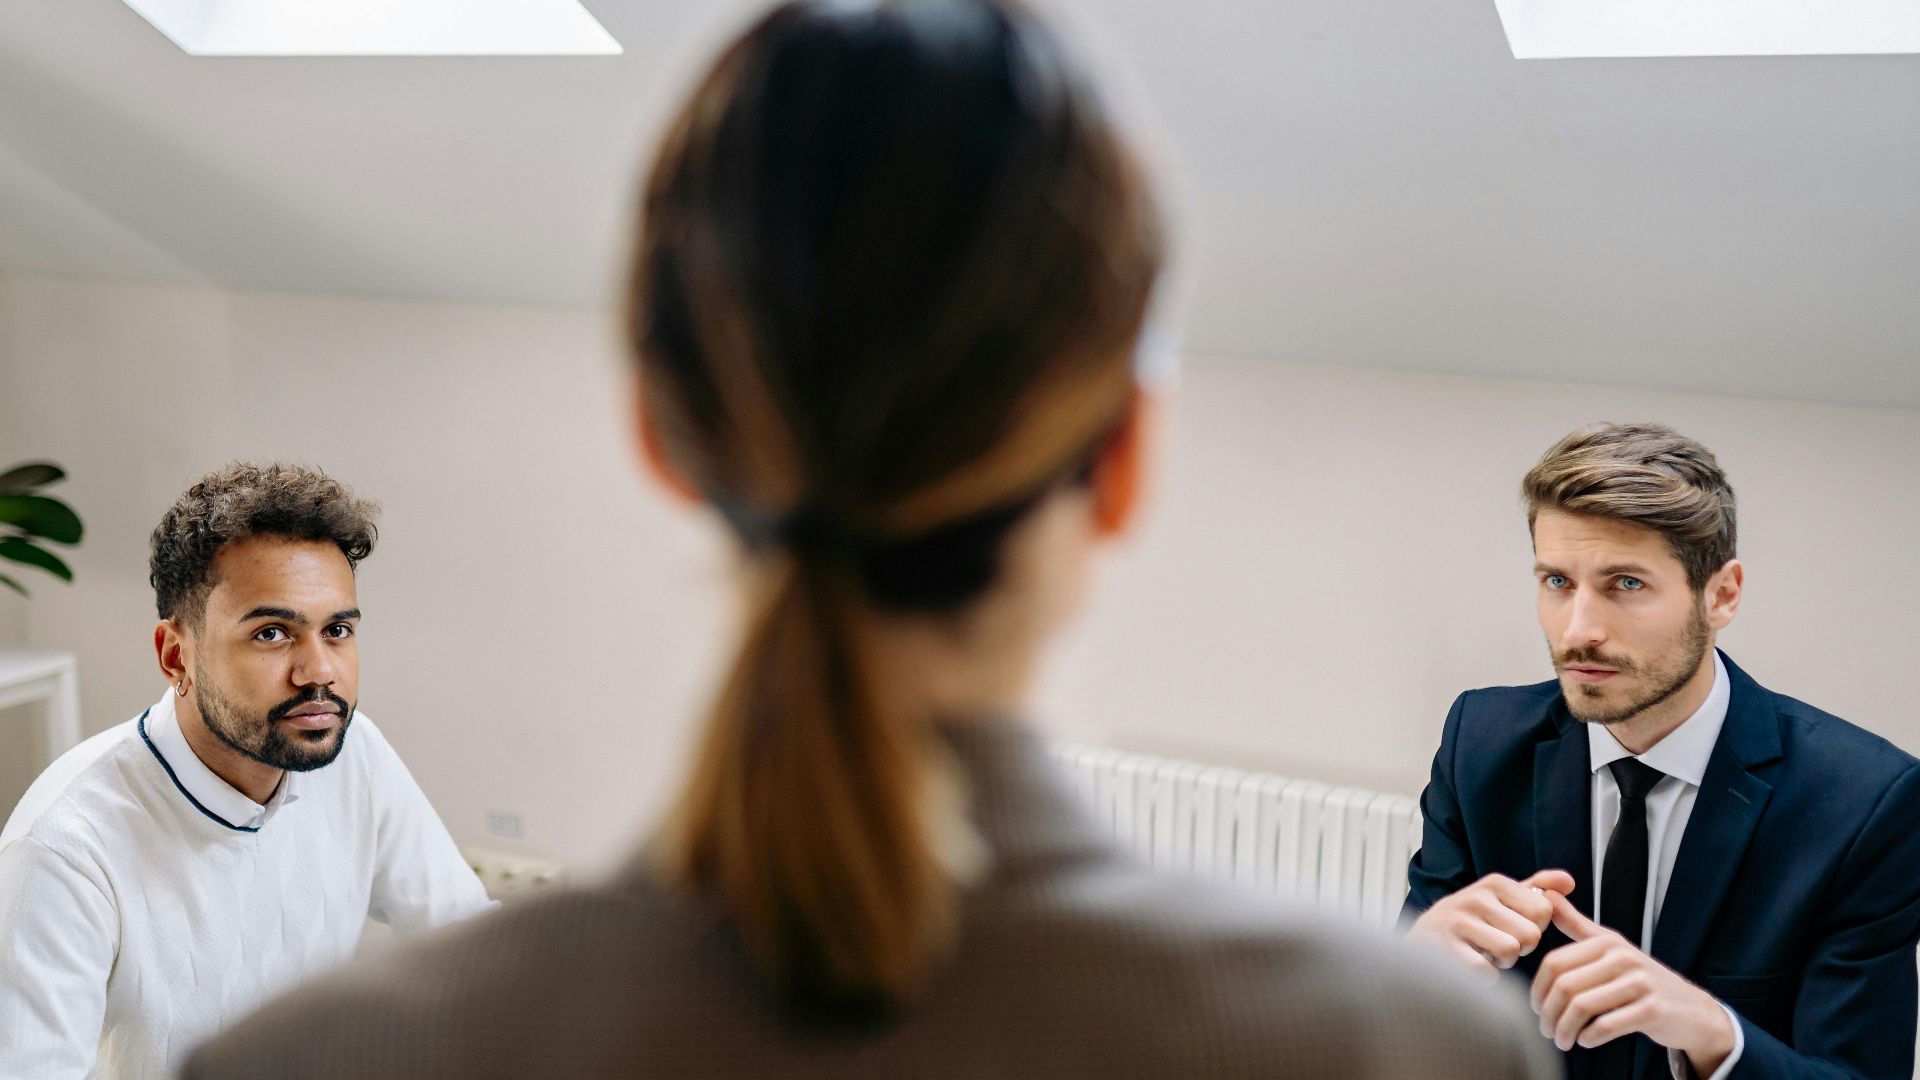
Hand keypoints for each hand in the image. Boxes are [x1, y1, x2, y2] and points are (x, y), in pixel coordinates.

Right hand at [1408, 869, 1575, 978]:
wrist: (1424, 939)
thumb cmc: (1472, 920)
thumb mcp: (1502, 898)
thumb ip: (1537, 889)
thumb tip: (1569, 882)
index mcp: (1494, 883)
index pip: (1544, 910)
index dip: (1535, 927)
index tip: (1514, 927)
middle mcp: (1475, 897)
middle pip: (1530, 934)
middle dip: (1520, 947)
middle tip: (1498, 943)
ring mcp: (1457, 923)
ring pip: (1510, 952)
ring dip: (1503, 962)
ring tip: (1485, 953)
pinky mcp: (1445, 950)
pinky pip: (1487, 973)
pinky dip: (1485, 977)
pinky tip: (1471, 965)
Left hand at [1532, 892, 1734, 1073]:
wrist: (1692, 1010)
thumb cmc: (1642, 980)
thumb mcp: (1611, 947)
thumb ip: (1577, 925)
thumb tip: (1546, 894)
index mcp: (1606, 942)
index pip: (1555, 963)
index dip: (1538, 990)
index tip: (1536, 1009)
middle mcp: (1622, 958)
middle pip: (1565, 986)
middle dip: (1549, 1014)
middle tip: (1546, 1030)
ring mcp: (1639, 983)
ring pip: (1582, 1007)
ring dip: (1565, 1029)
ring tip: (1562, 1040)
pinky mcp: (1652, 1010)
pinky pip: (1606, 1025)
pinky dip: (1588, 1037)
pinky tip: (1585, 1041)